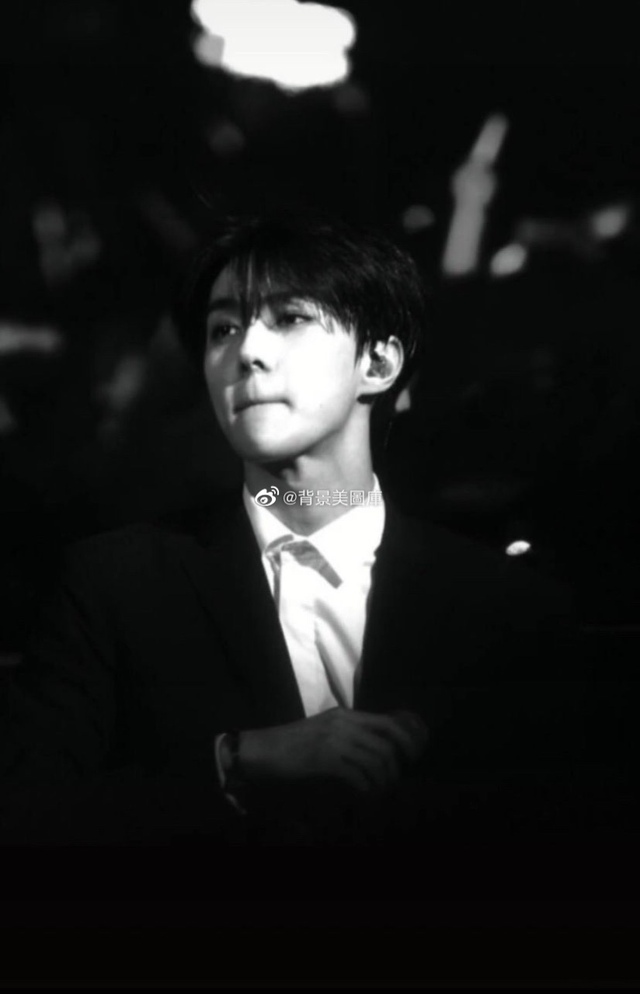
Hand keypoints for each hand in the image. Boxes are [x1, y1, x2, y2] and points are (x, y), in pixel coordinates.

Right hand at [236, 707, 427, 794]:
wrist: (260, 750)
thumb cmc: (291, 744)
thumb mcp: (325, 731)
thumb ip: (349, 735)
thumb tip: (379, 749)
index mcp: (345, 715)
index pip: (388, 721)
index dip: (408, 737)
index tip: (414, 754)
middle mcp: (344, 723)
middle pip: (388, 741)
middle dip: (399, 763)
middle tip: (395, 779)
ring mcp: (335, 740)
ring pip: (377, 760)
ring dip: (382, 781)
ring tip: (377, 792)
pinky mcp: (325, 759)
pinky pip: (359, 776)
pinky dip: (366, 789)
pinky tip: (363, 795)